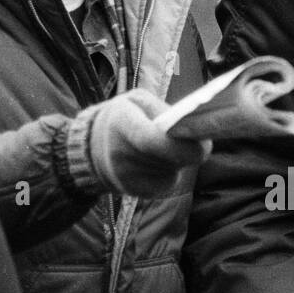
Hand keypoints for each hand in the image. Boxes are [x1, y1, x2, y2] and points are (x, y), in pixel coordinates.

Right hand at [86, 89, 210, 196]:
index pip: (153, 141)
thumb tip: (193, 127)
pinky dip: (170, 171)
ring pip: (173, 170)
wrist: (90, 148)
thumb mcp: (136, 101)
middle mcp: (121, 154)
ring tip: (163, 147)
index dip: (181, 146)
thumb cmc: (120, 118)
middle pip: (170, 159)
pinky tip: (157, 162)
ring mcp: (127, 177)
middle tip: (193, 140)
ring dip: (177, 160)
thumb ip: (163, 110)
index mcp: (121, 123)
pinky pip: (168, 181)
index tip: (203, 144)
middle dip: (188, 151)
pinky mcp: (136, 192)